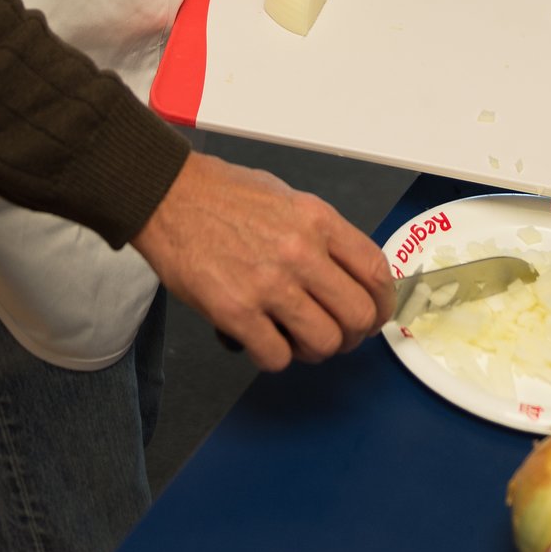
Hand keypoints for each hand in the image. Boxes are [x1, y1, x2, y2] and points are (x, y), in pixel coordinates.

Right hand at [131, 151, 395, 370]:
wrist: (168, 195)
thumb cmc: (223, 193)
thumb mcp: (287, 197)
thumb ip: (321, 235)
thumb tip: (346, 273)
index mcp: (318, 220)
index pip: (375, 272)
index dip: (383, 303)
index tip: (375, 314)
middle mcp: (301, 252)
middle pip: (357, 316)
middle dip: (352, 334)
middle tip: (335, 333)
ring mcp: (269, 284)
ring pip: (323, 343)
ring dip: (313, 349)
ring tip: (296, 338)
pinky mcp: (236, 312)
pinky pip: (276, 357)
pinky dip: (274, 356)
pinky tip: (262, 339)